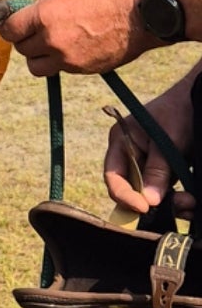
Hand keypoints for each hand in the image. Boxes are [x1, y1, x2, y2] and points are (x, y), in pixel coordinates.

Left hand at [3, 0, 148, 76]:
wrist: (140, 14)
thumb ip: (44, 6)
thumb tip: (28, 15)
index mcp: (44, 16)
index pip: (9, 30)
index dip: (10, 28)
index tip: (16, 25)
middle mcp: (51, 40)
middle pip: (22, 50)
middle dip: (26, 41)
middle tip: (38, 32)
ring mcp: (66, 59)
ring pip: (36, 67)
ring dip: (40, 57)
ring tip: (53, 45)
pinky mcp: (80, 71)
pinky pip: (59, 70)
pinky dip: (61, 62)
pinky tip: (75, 47)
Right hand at [105, 69, 198, 213]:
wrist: (197, 100)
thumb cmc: (179, 112)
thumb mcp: (168, 141)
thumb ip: (157, 169)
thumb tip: (150, 201)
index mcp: (121, 142)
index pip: (114, 177)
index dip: (125, 196)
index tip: (145, 207)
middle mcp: (130, 155)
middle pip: (133, 190)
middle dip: (153, 202)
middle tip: (179, 204)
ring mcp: (147, 164)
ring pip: (151, 195)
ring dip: (170, 202)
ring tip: (190, 201)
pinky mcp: (164, 171)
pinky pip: (165, 192)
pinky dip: (177, 199)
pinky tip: (190, 201)